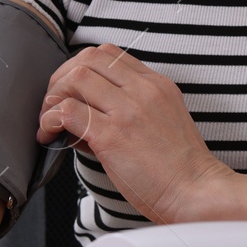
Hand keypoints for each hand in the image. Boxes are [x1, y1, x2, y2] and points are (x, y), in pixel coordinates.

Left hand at [35, 43, 234, 222]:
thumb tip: (82, 116)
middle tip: (54, 103)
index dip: (82, 68)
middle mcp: (142, 90)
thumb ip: (128, 111)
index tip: (72, 90)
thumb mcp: (163, 122)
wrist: (196, 192)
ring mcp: (127, 110)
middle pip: (88, 58)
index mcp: (156, 84)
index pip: (109, 54)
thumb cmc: (180, 169)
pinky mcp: (112, 135)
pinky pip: (68, 111)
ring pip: (75, 78)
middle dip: (62, 77)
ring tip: (49, 121)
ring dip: (53, 97)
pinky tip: (50, 134)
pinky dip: (50, 119)